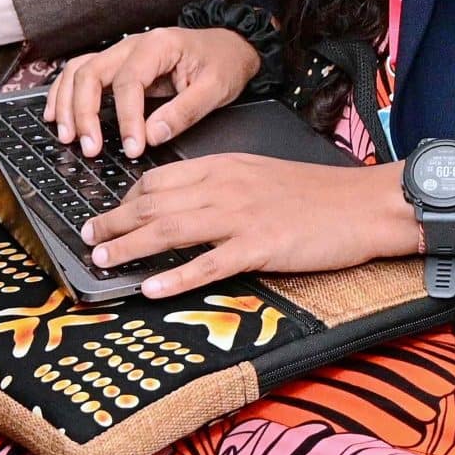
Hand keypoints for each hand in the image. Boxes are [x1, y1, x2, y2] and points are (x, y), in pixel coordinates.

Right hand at [44, 25, 263, 158]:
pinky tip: (56, 115)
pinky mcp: (118, 65)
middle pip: (92, 73)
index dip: (127, 118)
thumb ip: (184, 112)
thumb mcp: (216, 88)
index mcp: (158, 45)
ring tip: (66, 136)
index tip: (132, 148)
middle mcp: (133, 45)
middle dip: (84, 112)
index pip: (130, 82)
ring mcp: (122, 53)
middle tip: (89, 148)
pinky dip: (64, 93)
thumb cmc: (223, 63)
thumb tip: (151, 136)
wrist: (230, 46)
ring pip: (79, 71)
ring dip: (67, 103)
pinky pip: (81, 73)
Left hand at [79, 154, 417, 296]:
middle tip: (89, 240)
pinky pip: (209, 264)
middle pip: (154, 202)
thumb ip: (226, 185)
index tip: (107, 214)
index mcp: (228, 166)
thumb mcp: (264, 175)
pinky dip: (176, 277)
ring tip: (103, 262)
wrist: (365, 204)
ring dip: (131, 246)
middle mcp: (227, 187)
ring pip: (171, 229)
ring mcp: (242, 217)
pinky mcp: (260, 247)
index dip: (126, 198)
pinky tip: (152, 288)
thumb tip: (189, 203)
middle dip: (115, 222)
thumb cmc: (321, 194)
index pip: (160, 178)